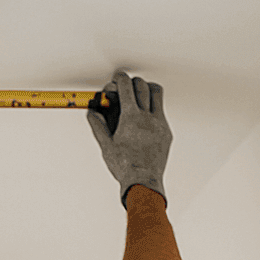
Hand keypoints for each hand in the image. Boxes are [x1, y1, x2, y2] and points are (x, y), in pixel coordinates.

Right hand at [87, 70, 171, 206]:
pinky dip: (153, 107)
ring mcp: (160, 124)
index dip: (121, 78)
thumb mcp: (106, 145)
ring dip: (147, 89)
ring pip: (157, 94)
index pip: (127, 87)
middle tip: (125, 86)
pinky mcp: (166, 132)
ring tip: (140, 94)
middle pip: (143, 86)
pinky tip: (146, 115)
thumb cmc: (125, 167)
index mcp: (131, 118)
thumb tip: (93, 113)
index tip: (118, 78)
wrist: (143, 181)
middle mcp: (148, 117)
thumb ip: (98, 125)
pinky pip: (162, 111)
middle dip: (132, 82)